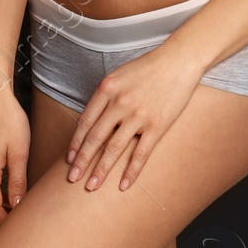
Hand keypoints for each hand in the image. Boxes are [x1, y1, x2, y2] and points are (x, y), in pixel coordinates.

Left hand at [66, 42, 202, 191]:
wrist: (178, 61)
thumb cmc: (148, 67)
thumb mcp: (119, 75)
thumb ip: (105, 96)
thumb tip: (92, 120)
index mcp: (106, 89)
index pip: (85, 122)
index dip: (75, 143)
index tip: (68, 158)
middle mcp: (119, 103)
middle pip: (95, 138)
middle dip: (81, 161)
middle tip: (72, 178)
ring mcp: (138, 116)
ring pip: (113, 149)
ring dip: (100, 170)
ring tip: (91, 186)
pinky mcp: (156, 126)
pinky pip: (141, 154)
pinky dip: (131, 172)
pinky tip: (124, 185)